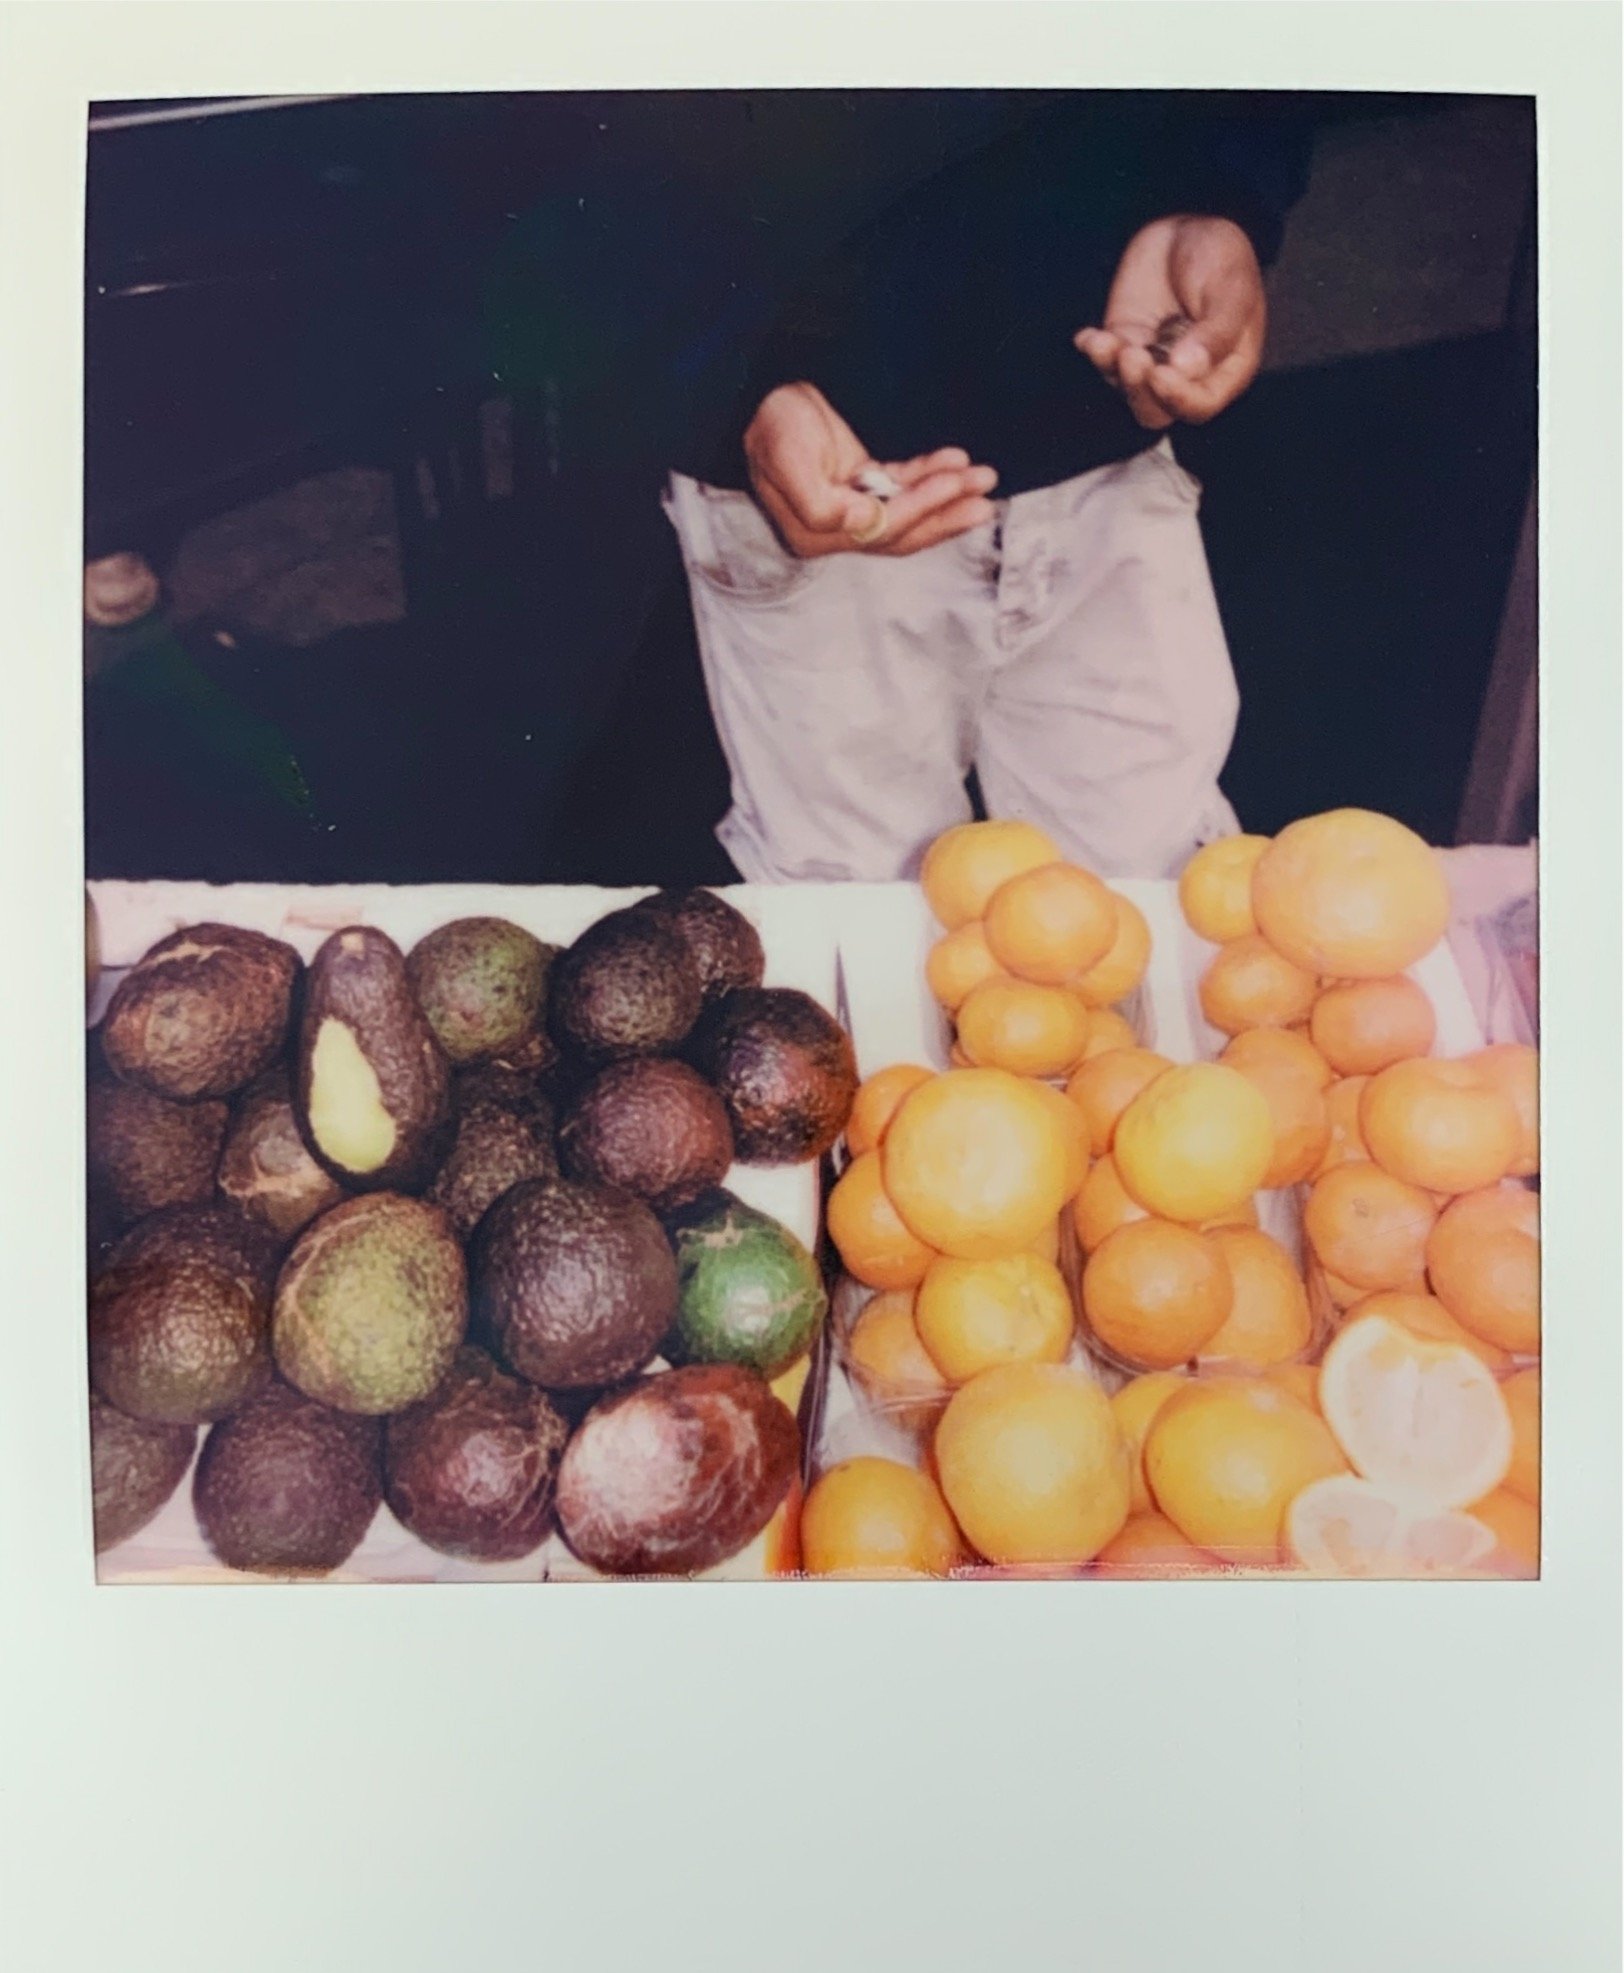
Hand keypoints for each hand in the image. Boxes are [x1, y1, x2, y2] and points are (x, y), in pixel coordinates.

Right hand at [743, 382, 997, 557]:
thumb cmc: (771, 423)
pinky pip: (903, 485)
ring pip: (909, 510)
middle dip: (946, 512)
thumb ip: (820, 504)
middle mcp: (836, 529)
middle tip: (985, 498)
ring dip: (947, 496)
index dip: (921, 510)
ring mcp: (851, 507)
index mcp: (815, 533)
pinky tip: (954, 461)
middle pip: (902, 530)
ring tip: (983, 479)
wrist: (761, 390)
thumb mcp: (787, 459)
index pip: (881, 531)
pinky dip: (930, 473)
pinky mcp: (861, 483)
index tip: (954, 484)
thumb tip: (862, 526)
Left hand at [1075, 216, 1266, 429]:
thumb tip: (1188, 369)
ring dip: (1114, 372)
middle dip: (1139, 390)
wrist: (1189, 224)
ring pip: (1128, 390)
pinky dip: (1095, 352)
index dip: (1178, 399)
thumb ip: (1217, 332)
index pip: (1199, 405)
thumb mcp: (1231, 288)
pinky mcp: (1125, 342)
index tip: (1160, 374)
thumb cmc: (1222, 256)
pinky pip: (1105, 362)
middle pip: (1158, 410)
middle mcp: (1188, 375)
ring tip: (1108, 342)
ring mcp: (1153, 360)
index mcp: (1225, 369)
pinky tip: (1089, 337)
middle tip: (1131, 356)